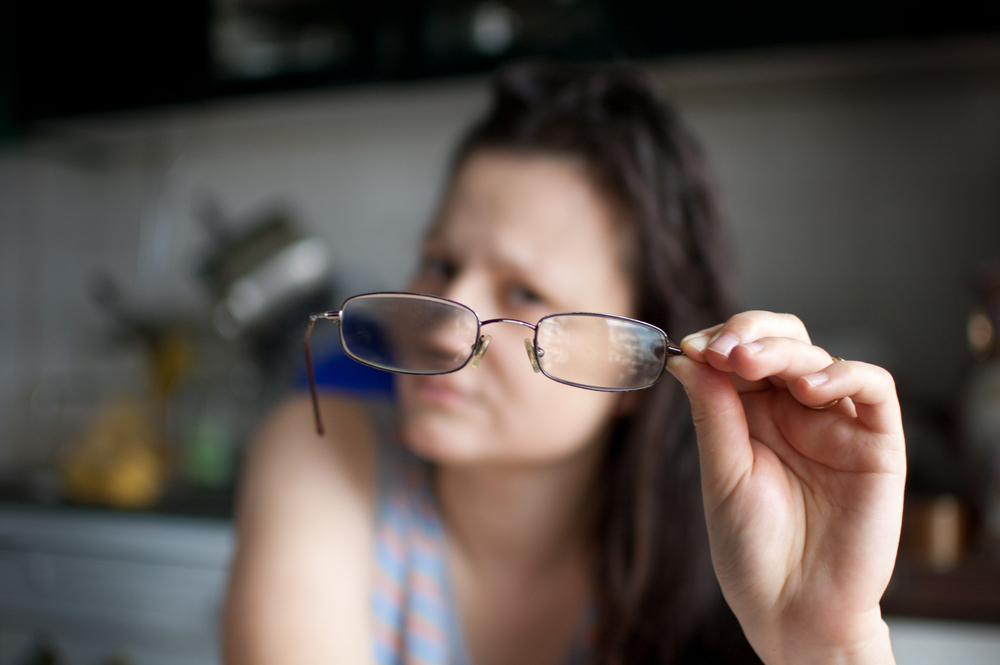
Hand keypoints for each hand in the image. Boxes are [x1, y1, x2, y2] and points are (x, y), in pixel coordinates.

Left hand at [666, 311, 904, 664]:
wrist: (791, 610)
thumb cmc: (751, 548)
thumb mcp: (722, 473)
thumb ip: (714, 412)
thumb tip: (688, 354)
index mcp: (751, 415)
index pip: (741, 353)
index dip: (719, 340)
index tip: (691, 348)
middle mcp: (794, 412)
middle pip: (781, 342)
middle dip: (749, 333)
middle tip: (722, 349)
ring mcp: (836, 424)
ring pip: (819, 357)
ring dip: (783, 350)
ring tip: (749, 363)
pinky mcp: (877, 443)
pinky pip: (872, 388)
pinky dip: (843, 375)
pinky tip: (809, 387)